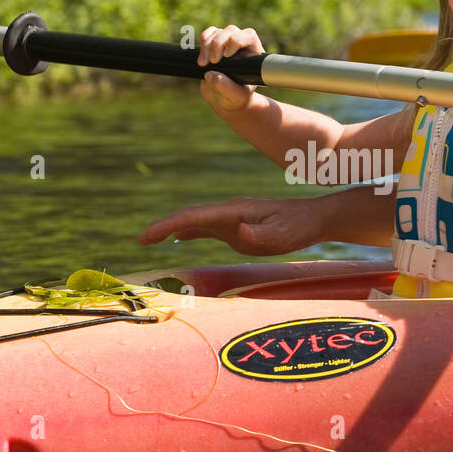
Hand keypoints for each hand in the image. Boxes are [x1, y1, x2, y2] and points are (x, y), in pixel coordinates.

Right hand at [138, 196, 321, 255]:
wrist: (312, 220)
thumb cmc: (298, 227)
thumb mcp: (282, 235)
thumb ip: (260, 234)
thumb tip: (237, 232)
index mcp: (234, 211)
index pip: (194, 216)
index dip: (168, 224)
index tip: (148, 235)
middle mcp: (228, 212)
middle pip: (188, 217)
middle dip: (162, 227)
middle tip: (140, 240)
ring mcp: (231, 219)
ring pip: (195, 222)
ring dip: (171, 229)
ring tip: (148, 239)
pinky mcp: (236, 228)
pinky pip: (206, 229)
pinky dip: (188, 232)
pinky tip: (177, 238)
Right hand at [198, 25, 263, 112]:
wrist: (225, 100)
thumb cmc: (236, 98)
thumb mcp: (235, 97)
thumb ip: (226, 87)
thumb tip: (210, 75)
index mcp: (254, 54)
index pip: (248, 36)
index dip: (236, 40)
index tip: (226, 56)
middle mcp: (242, 45)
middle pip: (231, 31)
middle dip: (218, 44)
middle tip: (212, 62)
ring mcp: (227, 43)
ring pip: (218, 32)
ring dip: (207, 45)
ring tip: (203, 64)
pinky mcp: (214, 44)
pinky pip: (209, 34)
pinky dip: (203, 41)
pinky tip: (201, 55)